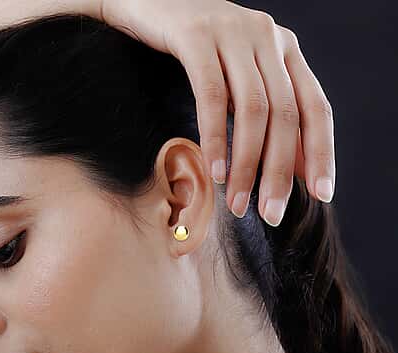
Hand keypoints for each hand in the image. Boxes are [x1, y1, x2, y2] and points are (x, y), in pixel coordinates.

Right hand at [0, 0, 334, 225]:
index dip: (322, 153)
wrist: (148, 2)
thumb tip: (296, 166)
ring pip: (253, 110)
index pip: (316, 107)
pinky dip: (216, 139)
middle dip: (280, 172)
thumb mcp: (241, 80)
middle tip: (271, 214)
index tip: (321, 195)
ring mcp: (233, 32)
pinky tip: (216, 172)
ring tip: (239, 204)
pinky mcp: (196, 36)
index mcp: (284, 48)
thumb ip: (269, 115)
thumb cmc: (198, 50)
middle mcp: (266, 37)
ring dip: (248, 165)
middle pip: (286, 115)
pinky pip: (213, 96)